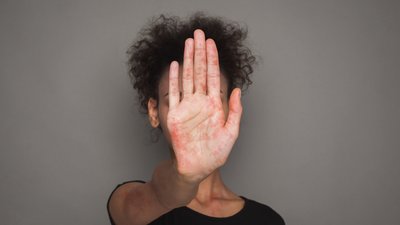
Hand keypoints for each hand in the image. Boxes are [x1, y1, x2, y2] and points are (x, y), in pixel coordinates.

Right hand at [167, 29, 242, 181]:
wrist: (196, 167)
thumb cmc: (215, 153)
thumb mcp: (231, 132)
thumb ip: (235, 111)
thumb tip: (238, 89)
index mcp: (215, 105)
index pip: (213, 76)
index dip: (212, 59)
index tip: (211, 43)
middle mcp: (200, 102)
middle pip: (200, 71)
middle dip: (200, 52)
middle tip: (199, 33)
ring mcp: (187, 107)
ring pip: (187, 77)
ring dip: (188, 60)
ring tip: (188, 43)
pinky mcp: (174, 114)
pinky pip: (174, 93)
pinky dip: (174, 79)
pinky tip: (176, 65)